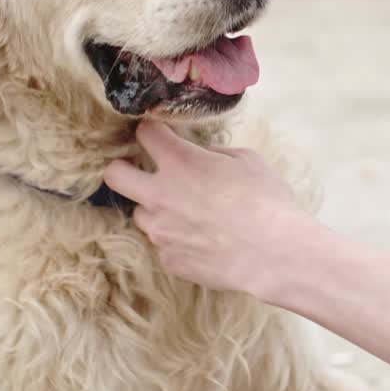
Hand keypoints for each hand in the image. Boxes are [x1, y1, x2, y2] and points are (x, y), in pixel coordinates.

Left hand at [103, 120, 311, 294]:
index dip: (152, 131)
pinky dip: (177, 240)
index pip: (144, 132)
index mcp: (180, 161)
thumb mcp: (247, 160)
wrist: (275, 254)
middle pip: (114, 174)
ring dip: (156, 210)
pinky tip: (203, 241)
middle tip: (142, 173)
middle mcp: (160, 194)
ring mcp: (160, 231)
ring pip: (140, 215)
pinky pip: (163, 245)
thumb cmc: (267, 202)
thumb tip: (202, 155)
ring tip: (187, 215)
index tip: (159, 135)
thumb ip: (214, 154)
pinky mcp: (168, 260)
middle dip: (122, 169)